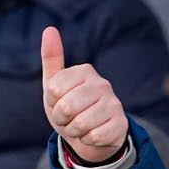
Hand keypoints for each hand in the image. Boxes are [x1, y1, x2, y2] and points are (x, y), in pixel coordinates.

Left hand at [40, 27, 128, 165]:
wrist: (89, 134)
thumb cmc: (70, 106)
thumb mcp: (55, 84)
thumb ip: (52, 58)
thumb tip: (49, 29)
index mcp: (85, 71)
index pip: (54, 90)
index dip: (52, 102)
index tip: (59, 101)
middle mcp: (103, 84)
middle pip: (66, 108)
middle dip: (61, 118)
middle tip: (69, 117)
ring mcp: (114, 104)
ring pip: (79, 124)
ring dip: (73, 130)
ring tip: (80, 125)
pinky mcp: (120, 124)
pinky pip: (92, 137)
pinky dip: (86, 140)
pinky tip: (92, 133)